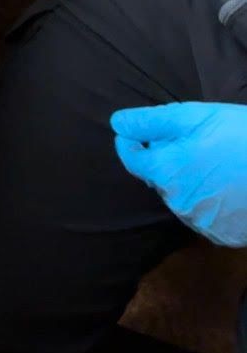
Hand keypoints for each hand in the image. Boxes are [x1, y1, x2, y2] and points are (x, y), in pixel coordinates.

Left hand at [112, 102, 246, 246]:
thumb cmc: (238, 135)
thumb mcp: (193, 117)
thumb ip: (150, 122)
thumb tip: (116, 123)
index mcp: (165, 171)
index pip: (131, 159)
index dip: (129, 142)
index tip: (135, 131)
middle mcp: (176, 202)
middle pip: (157, 177)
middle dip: (164, 158)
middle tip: (190, 140)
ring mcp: (200, 222)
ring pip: (179, 196)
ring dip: (185, 180)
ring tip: (212, 161)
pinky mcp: (222, 235)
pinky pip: (201, 214)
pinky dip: (206, 199)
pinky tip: (225, 184)